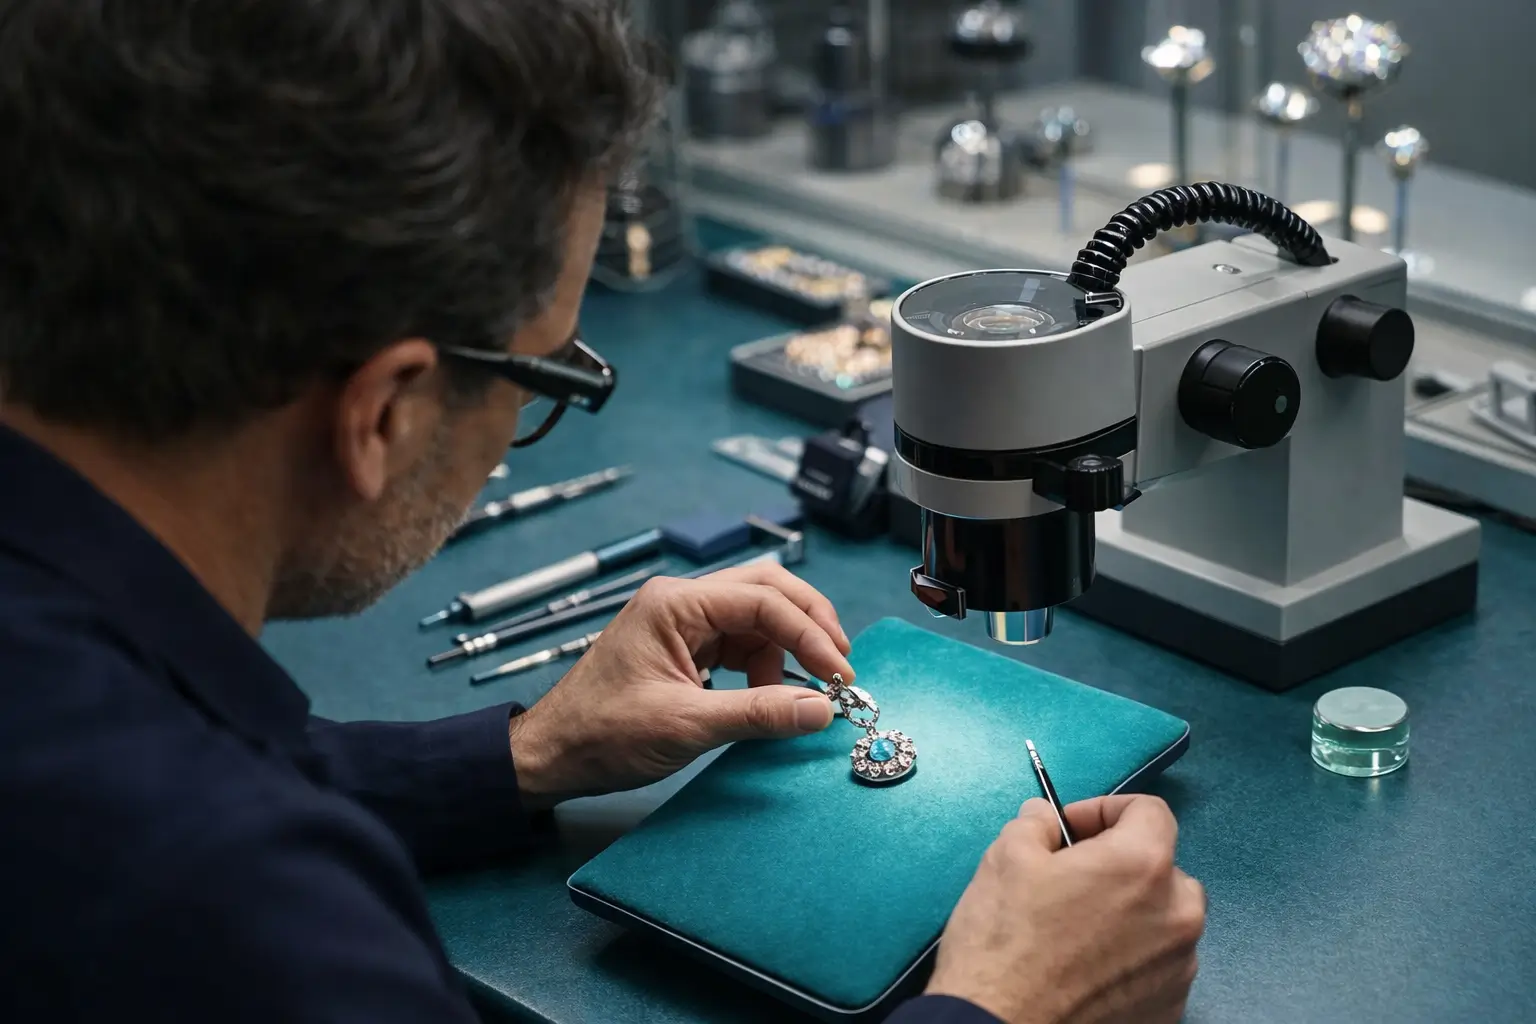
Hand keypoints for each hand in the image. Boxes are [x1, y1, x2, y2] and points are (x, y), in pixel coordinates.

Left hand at [506, 562, 853, 808]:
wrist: (551, 756)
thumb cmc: (599, 735)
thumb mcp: (685, 726)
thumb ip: (758, 714)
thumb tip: (821, 710)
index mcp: (674, 603)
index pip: (762, 601)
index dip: (810, 635)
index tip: (838, 675)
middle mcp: (681, 602)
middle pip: (766, 591)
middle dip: (809, 626)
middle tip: (839, 667)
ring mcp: (683, 624)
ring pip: (757, 619)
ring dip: (788, 652)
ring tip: (803, 696)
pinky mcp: (685, 649)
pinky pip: (741, 646)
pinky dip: (766, 669)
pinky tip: (771, 699)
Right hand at [927, 795, 1205, 1023]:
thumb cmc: (1004, 939)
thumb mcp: (1007, 857)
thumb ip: (1036, 823)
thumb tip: (1045, 817)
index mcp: (1143, 865)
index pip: (1149, 811)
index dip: (1105, 809)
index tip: (1069, 829)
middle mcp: (1178, 915)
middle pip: (1162, 866)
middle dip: (1119, 862)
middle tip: (1071, 875)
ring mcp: (1179, 968)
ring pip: (1164, 918)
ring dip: (1130, 910)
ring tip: (1078, 924)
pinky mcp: (1170, 1009)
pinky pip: (1158, 964)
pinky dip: (1131, 955)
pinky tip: (1086, 964)